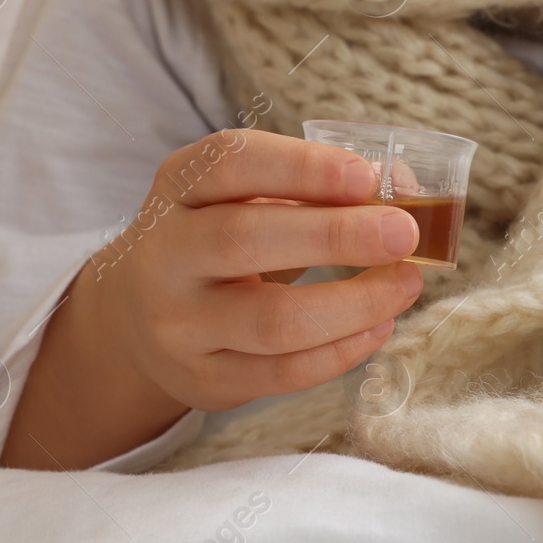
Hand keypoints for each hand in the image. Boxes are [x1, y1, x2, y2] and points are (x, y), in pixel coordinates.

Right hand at [0, 130, 423, 469]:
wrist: (136, 319)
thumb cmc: (214, 242)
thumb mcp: (242, 198)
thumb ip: (316, 186)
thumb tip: (406, 187)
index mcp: (178, 187)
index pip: (231, 163)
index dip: (302, 167)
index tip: (367, 178)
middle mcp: (165, 253)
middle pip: (245, 240)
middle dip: (336, 236)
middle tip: (404, 234)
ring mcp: (178, 323)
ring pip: (272, 321)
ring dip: (355, 303)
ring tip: (407, 285)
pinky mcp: (202, 378)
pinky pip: (282, 374)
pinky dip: (341, 352)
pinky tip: (379, 327)